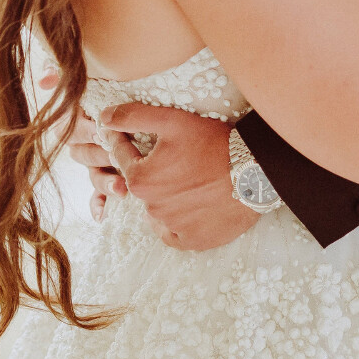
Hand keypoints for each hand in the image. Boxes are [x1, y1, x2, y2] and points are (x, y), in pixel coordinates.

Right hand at [34, 69, 121, 221]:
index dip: (85, 130)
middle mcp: (83, 144)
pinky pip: (98, 196)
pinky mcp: (107, 179)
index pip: (71, 128)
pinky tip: (102, 214)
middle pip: (82, 154)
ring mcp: (95, 164)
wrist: (152, 108)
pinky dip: (99, 204)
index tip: (102, 130)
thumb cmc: (117, 90)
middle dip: (100, 157)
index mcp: (77, 121)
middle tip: (117, 157)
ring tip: (122, 187)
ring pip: (93, 175)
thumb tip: (44, 80)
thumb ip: (64, 75)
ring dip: (105, 183)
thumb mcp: (95, 79)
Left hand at [94, 102, 260, 251]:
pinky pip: (173, 232)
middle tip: (173, 160)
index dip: (128, 142)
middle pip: (141, 185)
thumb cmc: (214, 143)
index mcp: (140, 180)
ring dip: (164, 196)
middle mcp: (151, 208)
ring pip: (157, 209)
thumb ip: (132, 117)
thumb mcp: (172, 121)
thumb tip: (103, 118)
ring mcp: (172, 227)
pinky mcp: (192, 241)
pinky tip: (190, 206)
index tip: (137, 137)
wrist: (255, 173)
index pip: (122, 158)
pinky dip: (176, 221)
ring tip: (187, 181)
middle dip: (150, 171)